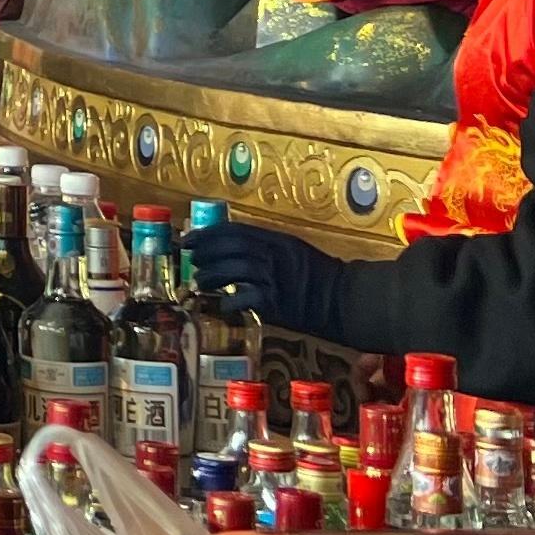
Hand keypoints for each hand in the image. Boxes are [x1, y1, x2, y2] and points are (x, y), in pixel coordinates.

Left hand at [185, 222, 344, 336]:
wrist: (346, 300)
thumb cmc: (318, 277)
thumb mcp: (293, 251)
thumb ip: (265, 247)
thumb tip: (229, 248)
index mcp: (278, 240)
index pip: (235, 230)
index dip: (207, 233)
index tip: (188, 239)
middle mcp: (275, 256)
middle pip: (231, 247)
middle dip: (205, 251)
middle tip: (191, 258)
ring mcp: (277, 278)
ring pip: (235, 270)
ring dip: (211, 276)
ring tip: (199, 282)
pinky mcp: (279, 303)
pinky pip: (247, 298)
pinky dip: (231, 301)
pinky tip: (223, 304)